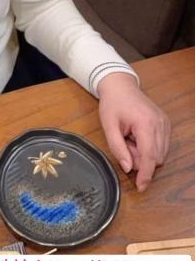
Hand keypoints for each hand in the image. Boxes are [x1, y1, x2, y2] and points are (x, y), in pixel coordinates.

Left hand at [97, 72, 169, 190]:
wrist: (120, 86)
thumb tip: (127, 168)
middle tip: (124, 144)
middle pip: (155, 158)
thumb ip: (117, 148)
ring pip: (160, 154)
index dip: (145, 174)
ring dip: (144, 153)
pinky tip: (137, 136)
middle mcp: (160, 124)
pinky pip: (161, 146)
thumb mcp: (108, 125)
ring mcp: (165, 123)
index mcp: (145, 123)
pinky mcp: (166, 124)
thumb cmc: (113, 104)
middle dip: (139, 159)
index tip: (141, 187)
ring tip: (129, 138)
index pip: (149, 156)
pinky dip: (149, 147)